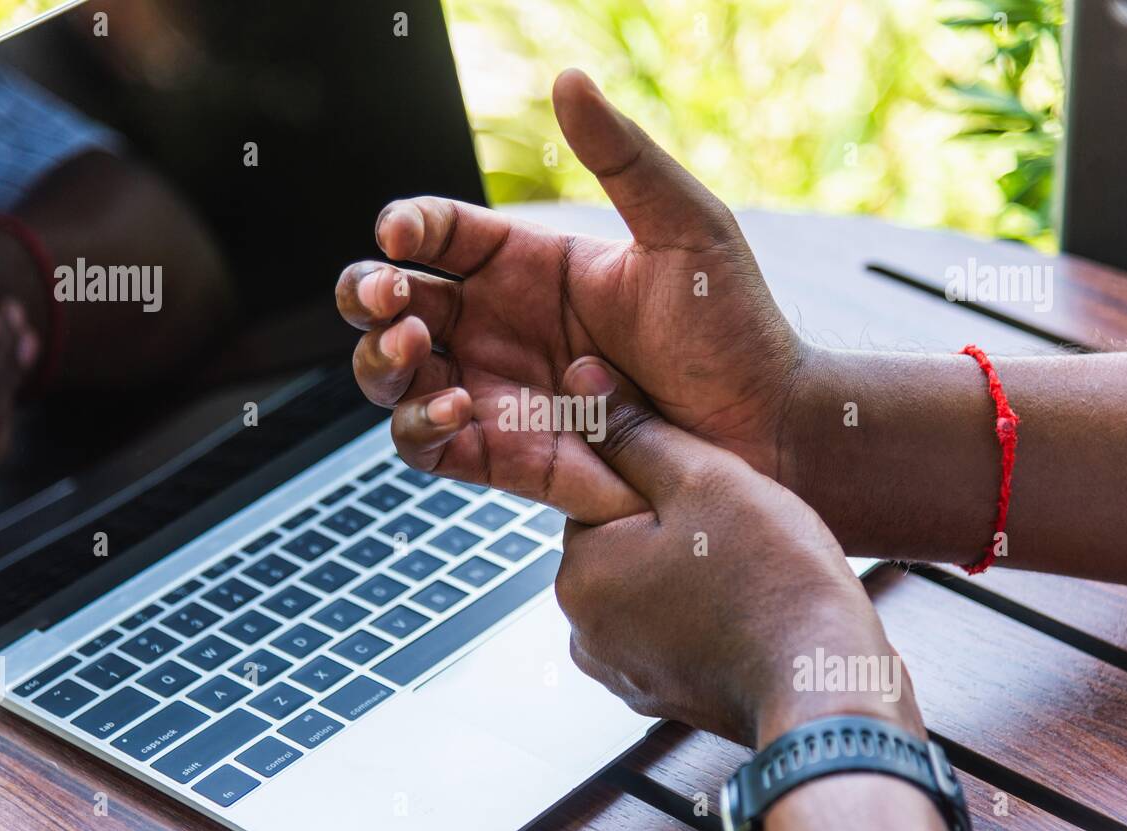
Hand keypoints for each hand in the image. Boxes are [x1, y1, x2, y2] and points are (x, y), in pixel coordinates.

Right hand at [336, 69, 801, 523]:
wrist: (760, 426)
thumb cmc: (729, 327)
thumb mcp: (684, 227)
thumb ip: (624, 157)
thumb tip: (569, 82)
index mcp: (528, 266)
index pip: (436, 235)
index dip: (405, 228)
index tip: (402, 235)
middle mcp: (498, 326)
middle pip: (391, 303)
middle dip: (365, 292)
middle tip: (389, 293)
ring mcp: (494, 389)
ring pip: (391, 374)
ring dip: (379, 358)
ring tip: (414, 343)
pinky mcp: (501, 452)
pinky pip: (425, 443)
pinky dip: (418, 424)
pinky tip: (455, 405)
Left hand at [553, 357, 922, 747]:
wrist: (829, 685)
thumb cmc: (773, 579)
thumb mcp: (703, 478)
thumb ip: (634, 431)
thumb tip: (579, 382)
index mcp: (579, 573)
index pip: (604, 494)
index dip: (667, 481)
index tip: (716, 497)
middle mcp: (585, 629)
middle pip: (627, 542)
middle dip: (679, 530)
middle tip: (742, 537)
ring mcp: (624, 670)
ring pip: (655, 585)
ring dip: (695, 572)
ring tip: (751, 575)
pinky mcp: (665, 695)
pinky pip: (678, 631)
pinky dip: (708, 616)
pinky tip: (752, 611)